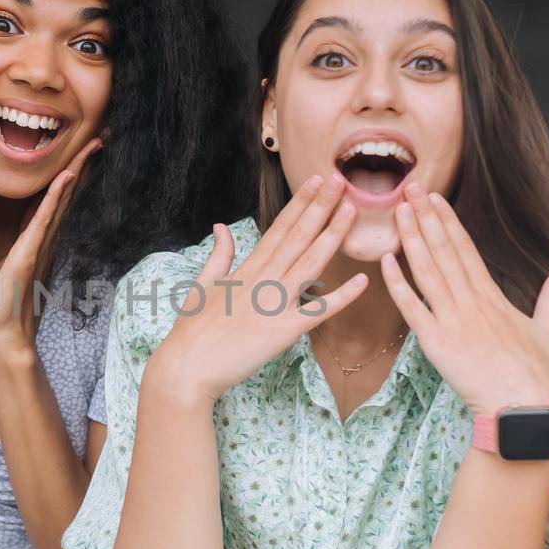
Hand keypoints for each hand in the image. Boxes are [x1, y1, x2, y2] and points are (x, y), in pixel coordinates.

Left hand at [0, 131, 103, 357]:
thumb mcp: (12, 264)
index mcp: (36, 238)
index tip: (82, 146)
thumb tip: (26, 231)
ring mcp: (38, 246)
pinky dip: (55, 198)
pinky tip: (66, 178)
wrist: (0, 334)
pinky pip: (42, 221)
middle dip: (82, 163)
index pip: (54, 197)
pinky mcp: (28, 256)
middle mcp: (43, 238)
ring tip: (90, 146)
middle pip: (65, 194)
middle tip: (101, 135)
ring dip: (75, 171)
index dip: (69, 170)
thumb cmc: (2, 301)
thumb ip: (23, 245)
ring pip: (59, 201)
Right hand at [147, 172, 370, 406]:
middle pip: (297, 237)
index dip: (300, 203)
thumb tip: (221, 227)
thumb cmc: (191, 332)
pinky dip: (341, 297)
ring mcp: (273, 304)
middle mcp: (263, 280)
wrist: (186, 369)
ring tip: (352, 210)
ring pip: (310, 263)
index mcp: (246, 269)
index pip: (279, 228)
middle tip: (341, 180)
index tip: (317, 181)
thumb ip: (218, 256)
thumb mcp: (201, 285)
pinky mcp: (282, 331)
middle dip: (321, 207)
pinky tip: (362, 280)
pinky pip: (317, 312)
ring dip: (332, 236)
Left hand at [381, 181, 548, 417]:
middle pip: (444, 251)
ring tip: (398, 211)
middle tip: (409, 189)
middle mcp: (471, 302)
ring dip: (411, 239)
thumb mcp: (547, 329)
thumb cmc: (536, 375)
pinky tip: (386, 260)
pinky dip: (398, 284)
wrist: (523, 409)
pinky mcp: (436, 342)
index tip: (435, 198)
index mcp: (493, 297)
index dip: (448, 221)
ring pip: (428, 271)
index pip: (466, 249)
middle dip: (425, 218)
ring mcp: (452, 320)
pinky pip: (412, 308)